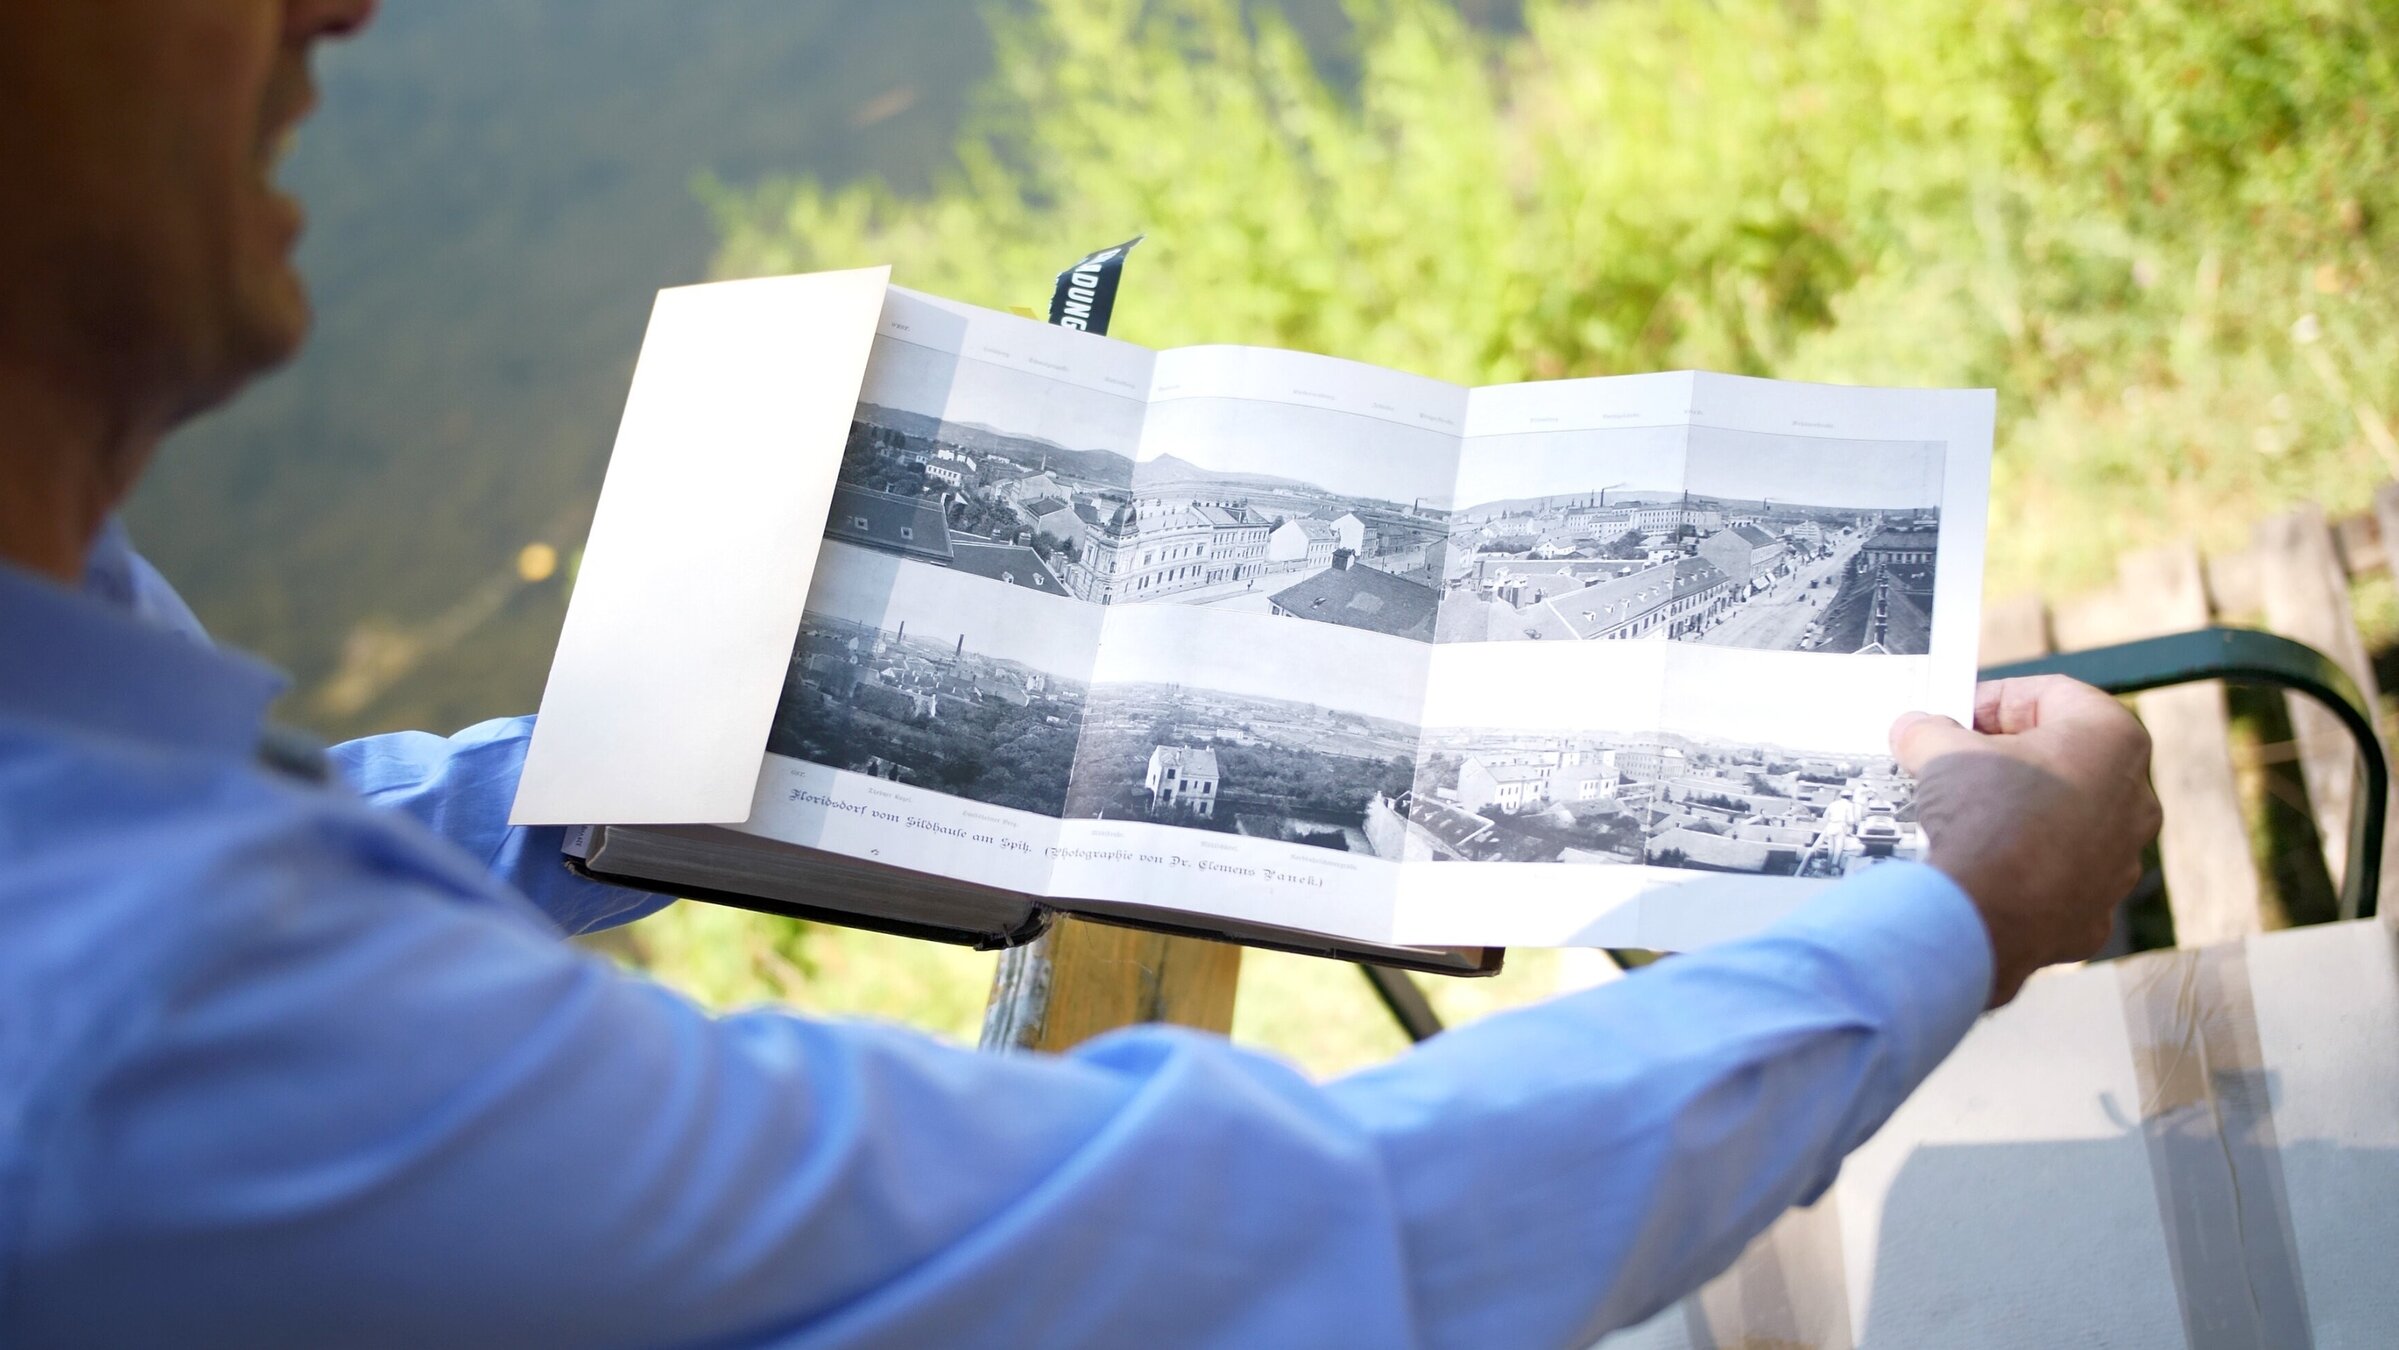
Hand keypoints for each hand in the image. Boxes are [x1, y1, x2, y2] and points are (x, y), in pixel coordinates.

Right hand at [1891, 677, 2162, 1007]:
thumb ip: (1930, 730)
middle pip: (2064, 759)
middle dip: (2009, 758)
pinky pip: (2058, 877)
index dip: (1993, 701)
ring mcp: (2122, 860)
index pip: (2050, 696)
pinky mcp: (2097, 912)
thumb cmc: (1982, 817)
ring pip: (2066, 820)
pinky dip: (2024, 869)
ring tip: (1965, 818)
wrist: (1983, 915)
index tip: (1954, 717)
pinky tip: (1982, 868)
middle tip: (1958, 764)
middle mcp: (2135, 797)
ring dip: (2021, 813)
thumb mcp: (1941, 749)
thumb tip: (1916, 730)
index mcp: (2112, 739)